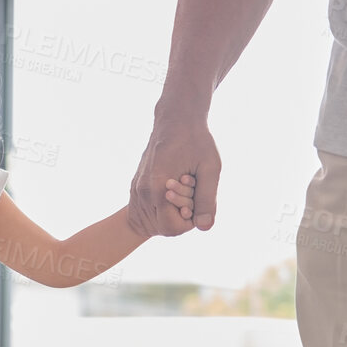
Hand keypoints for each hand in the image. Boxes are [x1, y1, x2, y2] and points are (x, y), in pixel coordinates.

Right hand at [129, 115, 220, 235]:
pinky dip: (165, 204)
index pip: (172, 226)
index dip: (191, 219)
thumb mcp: (210, 169)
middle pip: (164, 226)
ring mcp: (136, 189)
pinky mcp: (136, 186)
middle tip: (191, 184)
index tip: (199, 197)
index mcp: (158, 189)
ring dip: (173, 208)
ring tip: (182, 182)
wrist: (175, 119)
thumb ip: (207, 200)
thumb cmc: (196, 140)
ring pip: (156, 219)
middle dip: (183, 213)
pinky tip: (174, 183)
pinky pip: (150, 209)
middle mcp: (142, 192)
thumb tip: (205, 227)